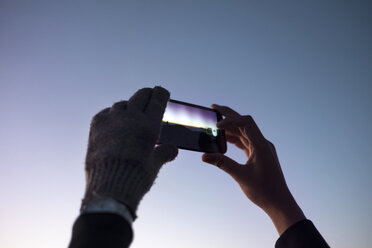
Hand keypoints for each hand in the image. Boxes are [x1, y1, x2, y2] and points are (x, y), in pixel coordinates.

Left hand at [83, 87, 177, 216]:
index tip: (162, 92)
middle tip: (149, 96)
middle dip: (147, 94)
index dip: (161, 93)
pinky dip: (112, 115)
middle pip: (140, 95)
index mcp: (150, 124)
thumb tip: (173, 149)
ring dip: (128, 106)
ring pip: (122, 103)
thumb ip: (164, 153)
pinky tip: (114, 123)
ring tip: (130, 113)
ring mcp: (112, 119)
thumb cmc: (136, 176)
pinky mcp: (96, 125)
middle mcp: (131, 117)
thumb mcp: (155, 165)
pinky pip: (106, 112)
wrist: (108, 187)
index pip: (157, 98)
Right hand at [202, 105, 304, 234]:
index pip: (246, 123)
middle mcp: (262, 143)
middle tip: (213, 109)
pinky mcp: (258, 154)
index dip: (230, 120)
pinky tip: (223, 139)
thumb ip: (222, 163)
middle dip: (229, 116)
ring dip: (230, 128)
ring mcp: (261, 149)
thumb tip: (205, 156)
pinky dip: (234, 139)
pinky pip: (245, 142)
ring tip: (214, 124)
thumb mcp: (240, 176)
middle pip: (244, 123)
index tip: (216, 125)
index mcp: (261, 145)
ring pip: (244, 132)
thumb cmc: (264, 191)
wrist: (279, 203)